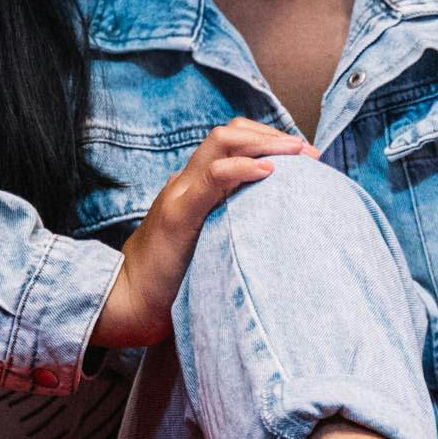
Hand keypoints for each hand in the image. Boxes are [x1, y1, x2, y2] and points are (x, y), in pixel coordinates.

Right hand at [90, 117, 309, 350]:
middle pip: (229, 134)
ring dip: (264, 142)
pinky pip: (211, 178)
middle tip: (309, 153)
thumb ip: (228, 227)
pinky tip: (269, 171)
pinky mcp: (177, 216)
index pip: (232, 143)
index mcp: (193, 188)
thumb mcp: (207, 245)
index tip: (306, 158)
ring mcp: (179, 194)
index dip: (269, 140)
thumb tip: (269, 228)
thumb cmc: (170, 283)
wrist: (128, 305)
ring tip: (297, 154)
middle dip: (273, 135)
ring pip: (220, 143)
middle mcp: (185, 182)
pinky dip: (242, 168)